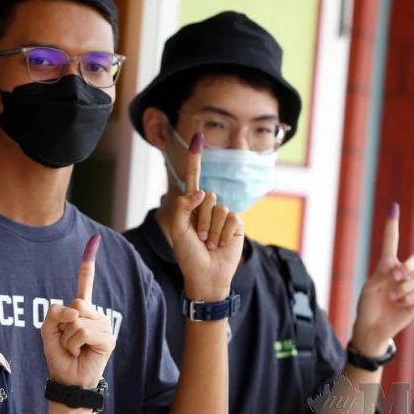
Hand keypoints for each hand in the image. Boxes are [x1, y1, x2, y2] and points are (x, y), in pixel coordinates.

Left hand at [41, 235, 115, 388]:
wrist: (67, 380)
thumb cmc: (59, 356)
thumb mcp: (48, 330)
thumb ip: (55, 313)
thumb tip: (75, 310)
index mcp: (82, 310)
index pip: (85, 283)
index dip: (88, 262)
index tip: (95, 239)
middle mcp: (96, 314)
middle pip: (75, 302)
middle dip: (63, 323)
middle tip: (67, 341)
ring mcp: (104, 325)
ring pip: (77, 318)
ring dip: (67, 337)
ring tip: (74, 349)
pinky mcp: (108, 338)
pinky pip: (82, 329)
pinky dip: (73, 343)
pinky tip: (80, 352)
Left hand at [171, 133, 245, 301]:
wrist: (206, 276)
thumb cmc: (188, 255)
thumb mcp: (177, 230)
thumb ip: (183, 207)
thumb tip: (202, 191)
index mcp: (191, 206)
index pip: (193, 178)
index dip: (195, 159)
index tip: (197, 137)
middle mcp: (208, 207)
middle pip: (207, 196)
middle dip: (200, 219)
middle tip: (199, 238)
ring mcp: (223, 215)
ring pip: (219, 208)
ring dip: (211, 229)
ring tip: (209, 244)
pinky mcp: (236, 224)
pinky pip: (231, 218)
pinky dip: (223, 233)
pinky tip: (221, 245)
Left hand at [352, 203, 413, 356]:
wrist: (371, 327)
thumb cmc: (367, 306)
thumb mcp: (370, 287)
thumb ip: (384, 275)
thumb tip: (400, 270)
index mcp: (386, 267)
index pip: (391, 243)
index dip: (392, 226)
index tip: (393, 207)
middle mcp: (400, 275)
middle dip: (409, 265)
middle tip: (396, 275)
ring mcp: (409, 288)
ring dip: (402, 288)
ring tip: (391, 297)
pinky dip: (407, 300)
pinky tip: (399, 305)